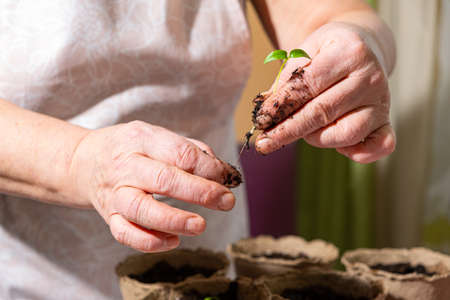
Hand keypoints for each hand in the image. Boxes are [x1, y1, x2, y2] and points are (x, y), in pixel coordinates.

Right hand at [68, 121, 240, 251]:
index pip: (180, 154)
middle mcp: (126, 166)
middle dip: (200, 192)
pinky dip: (150, 242)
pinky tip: (173, 240)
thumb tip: (223, 172)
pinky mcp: (109, 216)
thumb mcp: (155, 136)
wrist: (84, 162)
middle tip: (226, 201)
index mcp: (141, 139)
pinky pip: (126, 234)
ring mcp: (115, 193)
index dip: (208, 168)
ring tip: (200, 225)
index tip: (228, 178)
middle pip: (164, 180)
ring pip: (142, 210)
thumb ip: (189, 150)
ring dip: (175, 220)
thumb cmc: (130, 148)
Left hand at [253, 22, 394, 162]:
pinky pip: (379, 146)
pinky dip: (358, 153)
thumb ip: (285, 81)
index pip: (307, 86)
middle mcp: (371, 76)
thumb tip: (265, 112)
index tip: (260, 121)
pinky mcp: (387, 121)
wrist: (362, 46)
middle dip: (288, 130)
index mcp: (349, 51)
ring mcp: (382, 101)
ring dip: (316, 138)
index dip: (280, 106)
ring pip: (345, 133)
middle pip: (322, 112)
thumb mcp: (304, 52)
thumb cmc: (327, 52)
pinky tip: (338, 147)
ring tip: (303, 131)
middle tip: (264, 142)